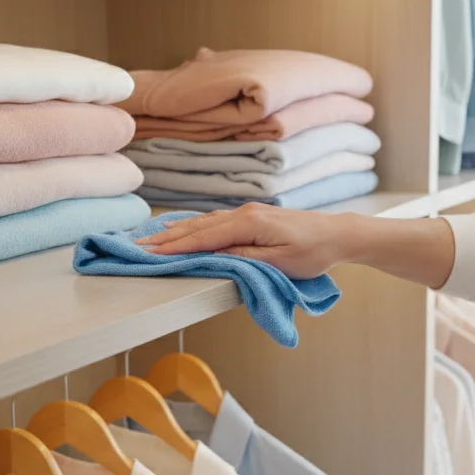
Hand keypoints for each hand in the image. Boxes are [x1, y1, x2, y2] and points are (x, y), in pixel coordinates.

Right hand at [136, 204, 354, 279]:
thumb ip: (244, 259)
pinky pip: (215, 220)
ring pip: (204, 222)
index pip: (204, 237)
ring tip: (151, 238)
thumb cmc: (313, 252)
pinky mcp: (252, 216)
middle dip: (166, 237)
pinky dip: (194, 226)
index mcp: (249, 224)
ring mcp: (248, 212)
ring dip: (177, 231)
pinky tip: (182, 228)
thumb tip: (213, 256)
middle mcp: (244, 213)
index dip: (175, 247)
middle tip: (138, 246)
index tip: (149, 253)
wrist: (336, 234)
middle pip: (198, 227)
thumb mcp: (279, 262)